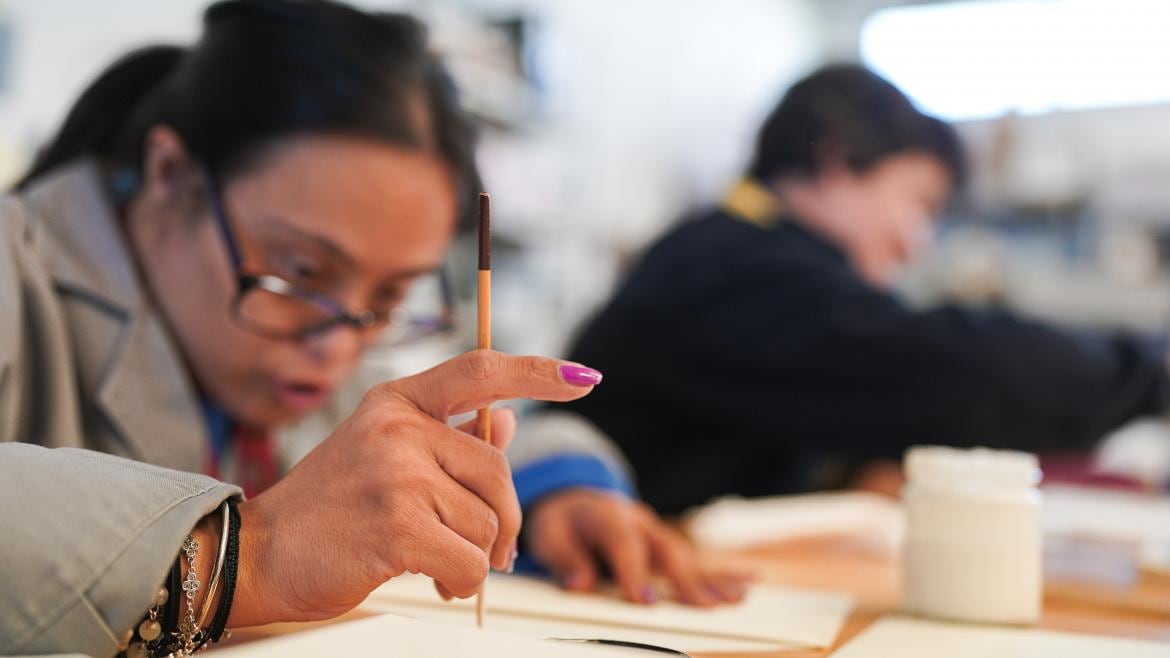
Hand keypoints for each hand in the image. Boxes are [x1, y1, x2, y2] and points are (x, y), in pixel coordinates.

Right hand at [225, 351, 600, 625]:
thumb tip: (507, 418)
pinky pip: (472, 560)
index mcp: (397, 401)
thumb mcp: (384, 454)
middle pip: (499, 470)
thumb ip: (447, 435)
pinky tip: (432, 578)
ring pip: (488, 522)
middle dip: (504, 520)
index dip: (539, 372)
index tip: (583, 377)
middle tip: (489, 548)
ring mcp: (396, 473)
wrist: (258, 554)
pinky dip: (462, 581)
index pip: (482, 370)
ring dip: (475, 556)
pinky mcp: (397, 525)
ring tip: (434, 561)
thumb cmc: (328, 510)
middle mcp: (398, 427)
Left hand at [525, 488, 754, 606]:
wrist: (574, 500)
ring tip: (735, 599)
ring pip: (688, 556)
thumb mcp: (549, 535)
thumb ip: (565, 559)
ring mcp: (657, 534)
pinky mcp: (667, 546)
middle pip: (666, 551)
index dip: (633, 571)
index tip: (641, 600)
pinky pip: (697, 560)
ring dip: (711, 578)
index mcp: (609, 516)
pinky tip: (747, 584)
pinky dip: (722, 572)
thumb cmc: (562, 523)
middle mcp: (640, 522)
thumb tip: (579, 585)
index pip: (624, 543)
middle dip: (684, 579)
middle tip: (703, 606)